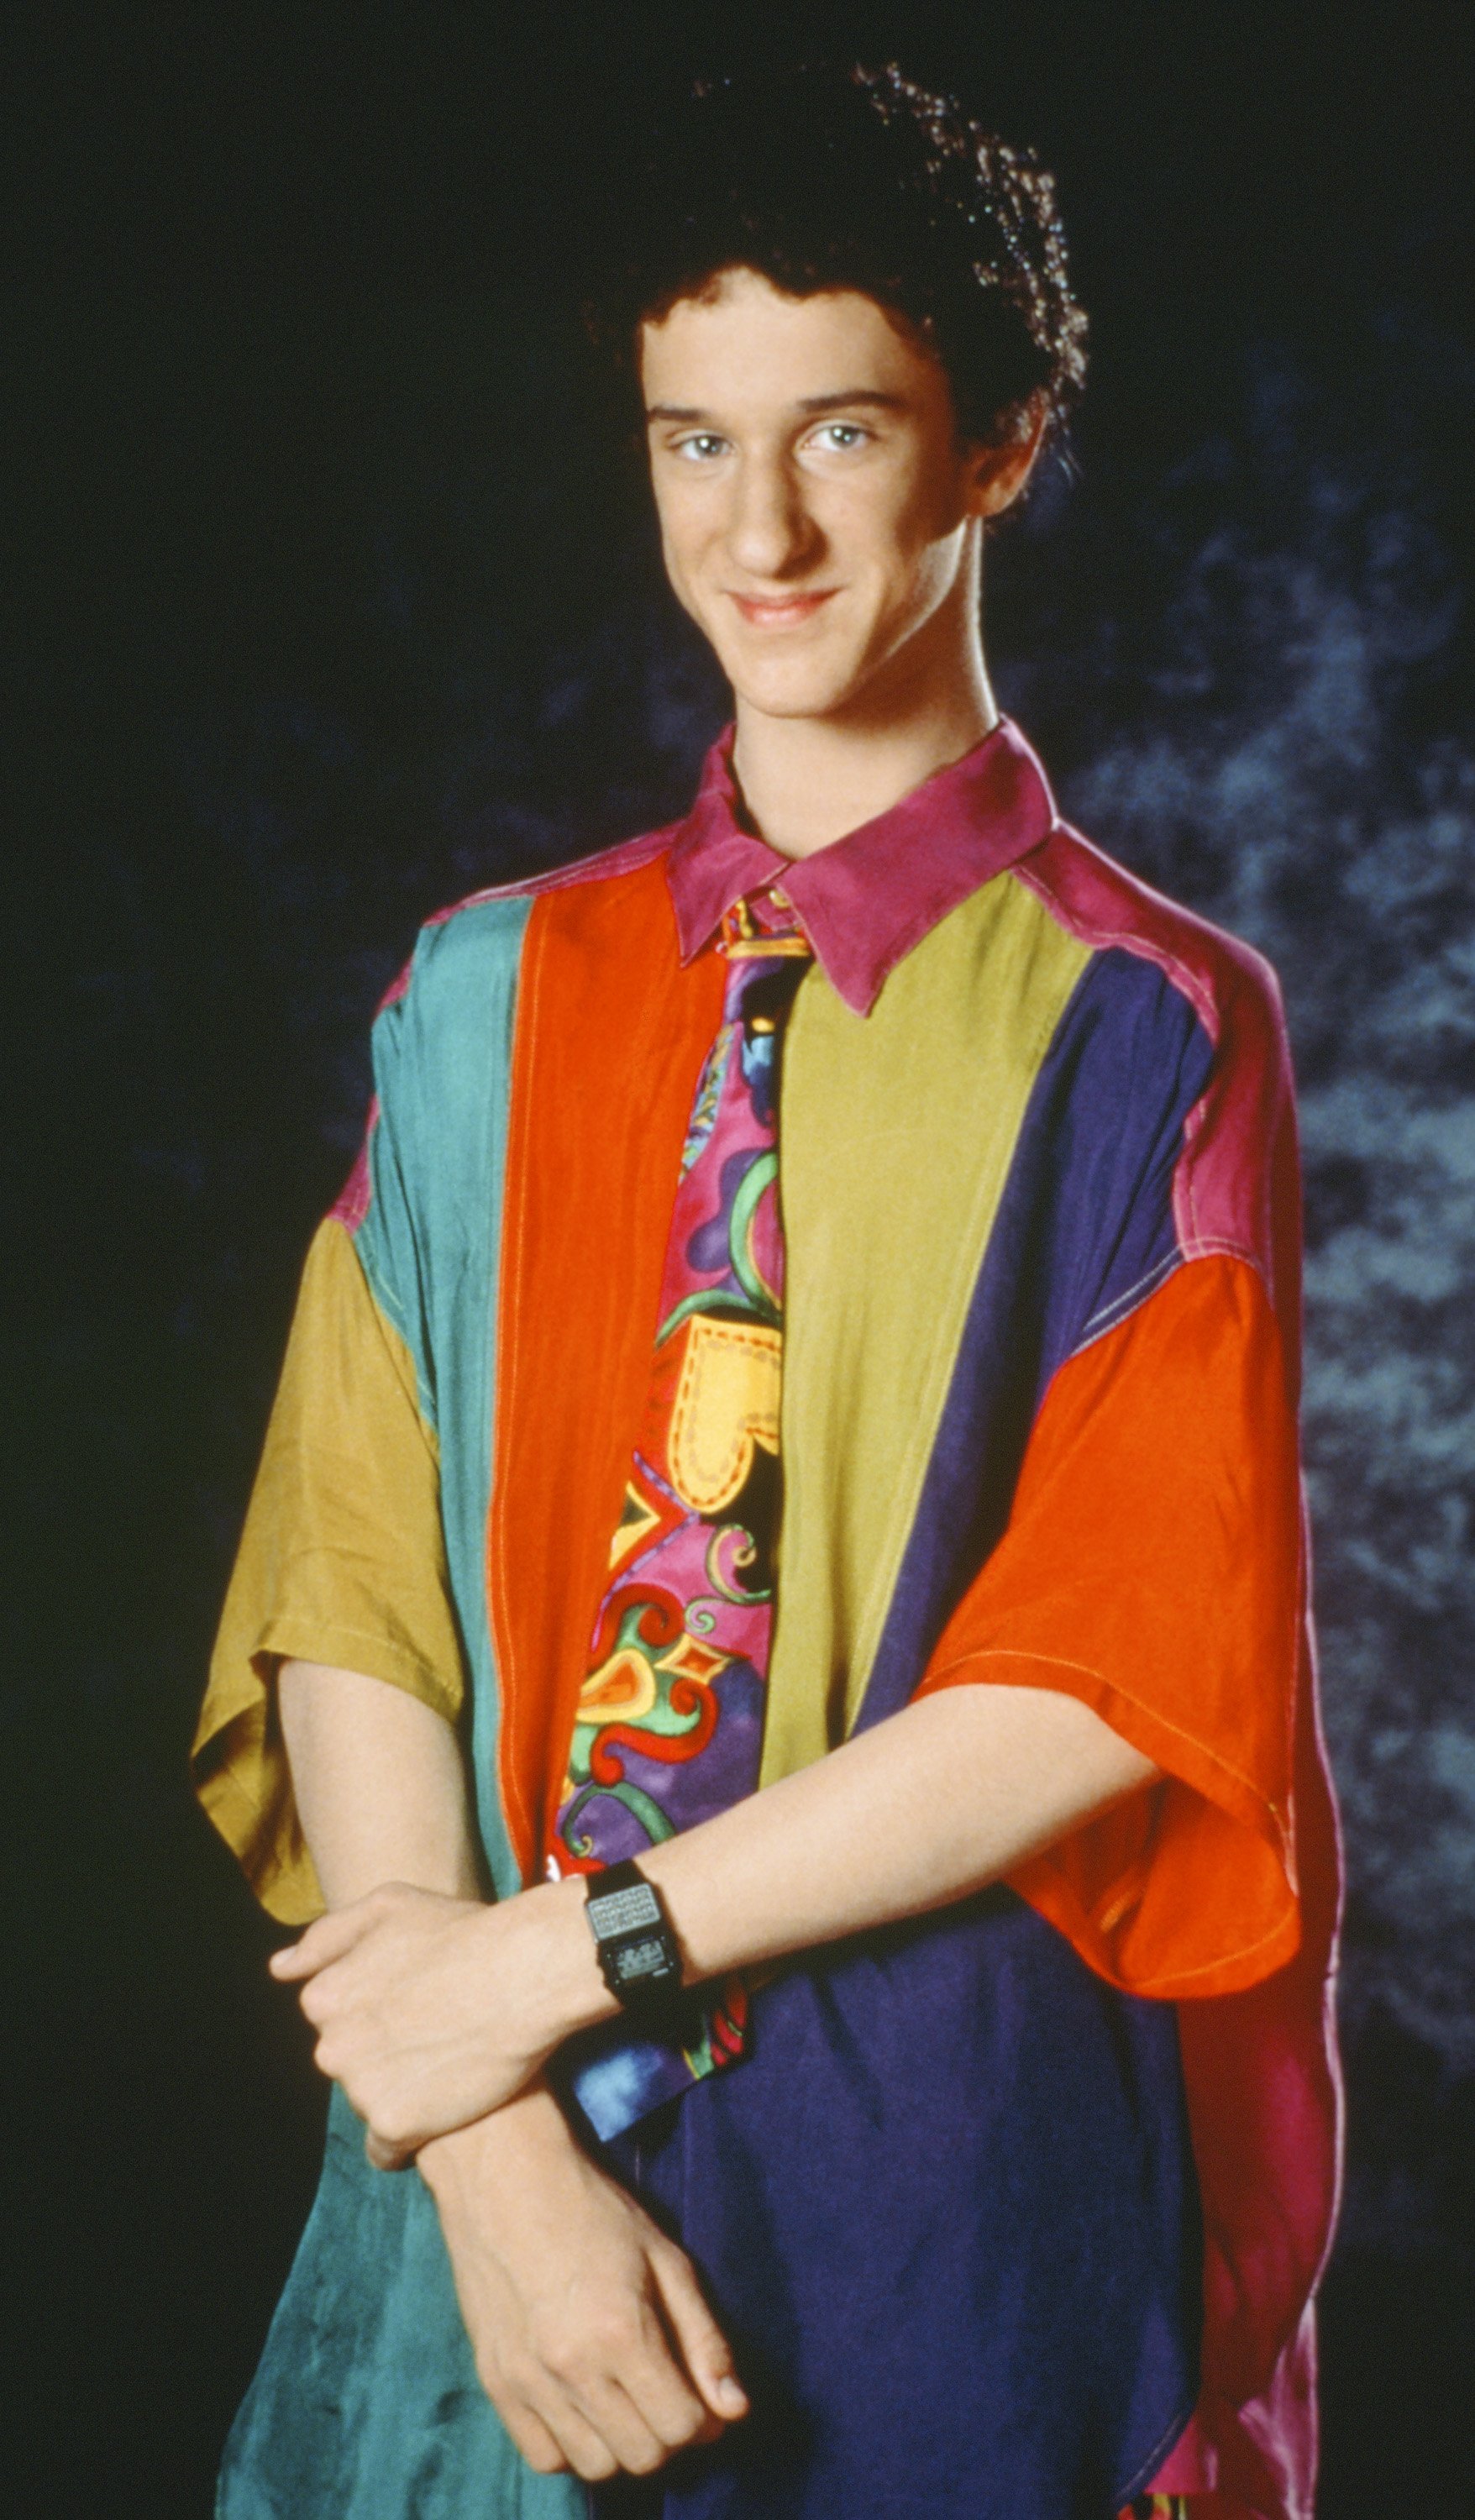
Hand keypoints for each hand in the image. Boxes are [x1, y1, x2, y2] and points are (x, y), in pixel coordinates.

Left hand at [269, 1878, 610, 2164]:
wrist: (525, 1972)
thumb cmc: (462, 1931)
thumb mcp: (389, 1906)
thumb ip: (328, 1937)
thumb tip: (279, 1968)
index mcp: (324, 1997)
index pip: (336, 2022)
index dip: (378, 2014)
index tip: (414, 2006)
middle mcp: (331, 2047)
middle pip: (350, 2065)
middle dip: (383, 2056)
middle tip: (437, 2034)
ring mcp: (360, 2089)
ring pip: (370, 2104)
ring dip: (400, 2094)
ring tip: (449, 2065)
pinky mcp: (394, 2125)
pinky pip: (387, 2150)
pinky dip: (409, 2139)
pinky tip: (441, 2113)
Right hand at [420, 2088, 747, 2481]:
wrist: (505, 2176)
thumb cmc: (593, 2209)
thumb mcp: (666, 2260)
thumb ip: (704, 2340)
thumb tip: (735, 2410)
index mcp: (622, 2332)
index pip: (680, 2425)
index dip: (701, 2416)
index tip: (699, 2393)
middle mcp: (571, 2367)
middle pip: (641, 2456)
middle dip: (666, 2433)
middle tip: (664, 2392)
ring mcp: (526, 2380)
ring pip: (594, 2464)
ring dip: (621, 2443)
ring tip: (623, 2396)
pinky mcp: (494, 2382)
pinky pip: (543, 2455)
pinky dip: (571, 2444)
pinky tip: (582, 2403)